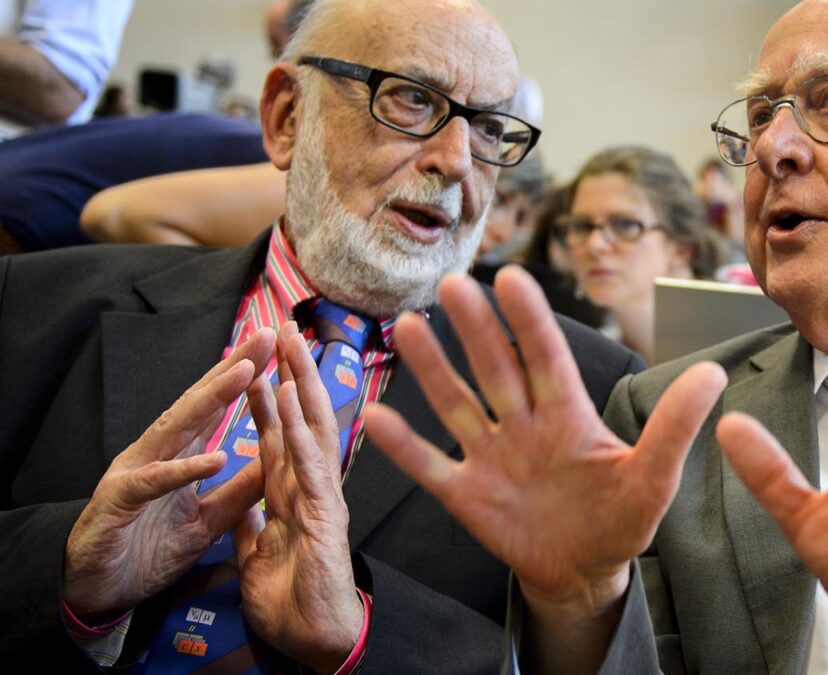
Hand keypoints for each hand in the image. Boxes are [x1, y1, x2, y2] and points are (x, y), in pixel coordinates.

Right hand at [62, 328, 274, 615]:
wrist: (100, 591)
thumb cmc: (148, 550)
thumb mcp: (206, 520)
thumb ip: (237, 492)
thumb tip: (274, 463)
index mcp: (178, 456)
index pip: (217, 409)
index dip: (245, 380)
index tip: (278, 350)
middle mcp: (157, 454)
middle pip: (200, 404)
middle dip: (233, 369)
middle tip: (266, 336)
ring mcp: (135, 472)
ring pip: (178, 428)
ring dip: (212, 400)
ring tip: (246, 372)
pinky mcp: (120, 501)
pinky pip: (155, 482)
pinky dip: (184, 470)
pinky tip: (214, 457)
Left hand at [234, 324, 361, 671]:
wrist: (317, 641)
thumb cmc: (294, 604)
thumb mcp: (257, 558)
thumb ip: (251, 527)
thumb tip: (239, 504)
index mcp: (294, 497)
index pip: (281, 438)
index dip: (271, 401)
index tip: (262, 365)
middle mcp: (312, 489)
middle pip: (303, 421)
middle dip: (292, 375)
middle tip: (283, 330)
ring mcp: (323, 497)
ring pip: (313, 430)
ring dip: (302, 384)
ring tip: (292, 343)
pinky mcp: (325, 514)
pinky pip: (310, 465)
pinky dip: (301, 429)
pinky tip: (295, 398)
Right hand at [363, 267, 724, 662]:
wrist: (585, 571)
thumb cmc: (621, 519)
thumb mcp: (654, 476)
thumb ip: (674, 426)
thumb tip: (714, 373)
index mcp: (567, 414)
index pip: (545, 357)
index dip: (529, 319)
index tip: (510, 278)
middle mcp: (524, 425)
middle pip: (496, 369)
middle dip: (475, 329)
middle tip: (452, 284)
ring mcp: (492, 457)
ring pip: (458, 405)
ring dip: (433, 370)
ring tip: (409, 327)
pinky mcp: (467, 495)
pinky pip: (431, 467)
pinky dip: (406, 445)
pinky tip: (374, 417)